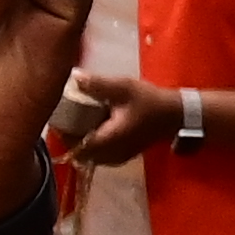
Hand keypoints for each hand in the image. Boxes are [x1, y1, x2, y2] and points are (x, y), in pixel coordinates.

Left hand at [66, 78, 184, 168]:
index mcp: (108, 139)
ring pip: (88, 157)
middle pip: (79, 153)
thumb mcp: (124, 88)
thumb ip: (98, 84)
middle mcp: (111, 154)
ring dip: (80, 143)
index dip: (63, 133)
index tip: (59, 116)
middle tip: (65, 118)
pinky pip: (98, 156)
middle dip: (70, 138)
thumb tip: (73, 76)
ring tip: (76, 123)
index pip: (75, 145)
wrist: (175, 115)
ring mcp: (117, 157)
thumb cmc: (150, 102)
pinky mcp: (122, 156)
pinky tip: (93, 129)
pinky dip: (91, 145)